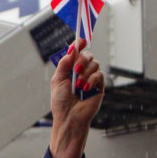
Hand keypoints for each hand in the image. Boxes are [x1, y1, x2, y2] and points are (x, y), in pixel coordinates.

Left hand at [48, 38, 103, 157]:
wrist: (69, 117)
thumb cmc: (61, 102)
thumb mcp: (57, 81)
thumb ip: (64, 65)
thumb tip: (70, 51)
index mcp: (70, 69)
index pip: (76, 53)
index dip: (79, 44)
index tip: (81, 40)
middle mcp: (81, 71)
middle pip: (87, 55)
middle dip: (82, 60)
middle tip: (75, 70)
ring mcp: (91, 78)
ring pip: (95, 64)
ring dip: (85, 73)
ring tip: (78, 85)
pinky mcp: (99, 86)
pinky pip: (99, 75)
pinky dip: (92, 80)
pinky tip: (85, 88)